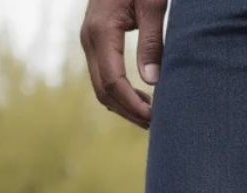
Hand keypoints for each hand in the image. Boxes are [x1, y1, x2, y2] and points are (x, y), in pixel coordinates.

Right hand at [80, 0, 166, 128]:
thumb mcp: (153, 2)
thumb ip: (151, 40)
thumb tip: (151, 80)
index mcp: (101, 31)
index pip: (113, 82)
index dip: (133, 106)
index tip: (156, 119)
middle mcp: (89, 38)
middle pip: (104, 91)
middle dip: (129, 112)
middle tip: (158, 125)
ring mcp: (89, 40)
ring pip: (101, 87)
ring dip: (125, 106)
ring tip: (152, 116)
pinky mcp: (95, 40)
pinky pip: (103, 76)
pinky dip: (121, 94)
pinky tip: (142, 99)